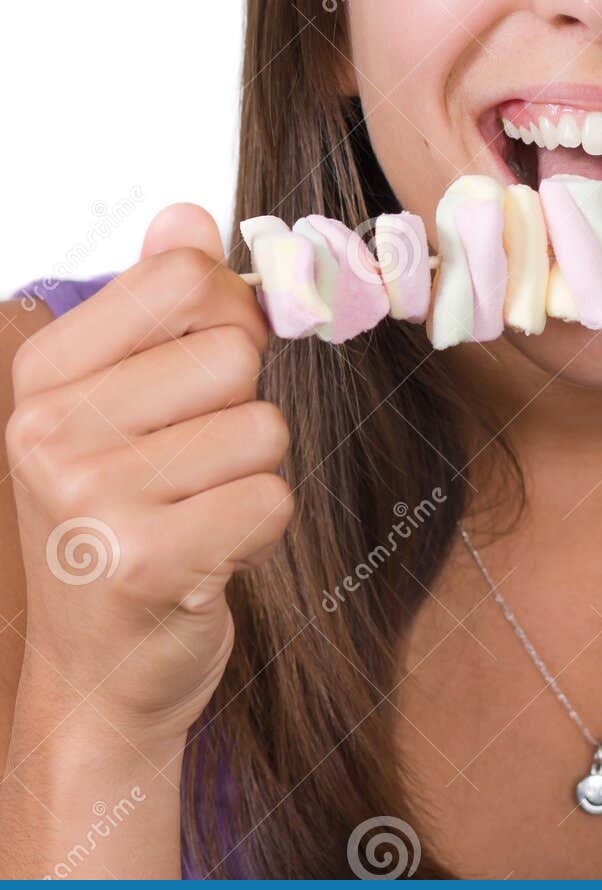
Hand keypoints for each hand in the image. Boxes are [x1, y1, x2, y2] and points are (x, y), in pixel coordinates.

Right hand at [6, 203, 293, 747]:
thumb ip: (154, 305)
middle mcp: (50, 429)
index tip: (206, 363)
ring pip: (263, 427)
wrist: (100, 674)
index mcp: (44, 374)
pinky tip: (207, 552)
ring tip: (195, 510)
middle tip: (193, 461)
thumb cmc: (121, 523)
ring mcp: (91, 497)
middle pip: (235, 351)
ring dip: (251, 471)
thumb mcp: (118, 404)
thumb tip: (184, 215)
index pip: (184, 277)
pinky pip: (270, 497)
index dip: (228, 312)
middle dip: (240, 405)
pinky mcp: (145, 561)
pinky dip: (259, 526)